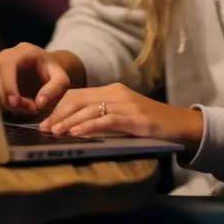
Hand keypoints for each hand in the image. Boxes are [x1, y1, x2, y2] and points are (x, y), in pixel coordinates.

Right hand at [0, 44, 82, 113]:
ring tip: (22, 109)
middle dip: (6, 97)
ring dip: (1, 102)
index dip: (8, 85)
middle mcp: (4, 56)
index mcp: (21, 51)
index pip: (7, 65)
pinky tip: (13, 109)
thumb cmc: (52, 74)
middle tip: (24, 109)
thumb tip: (39, 102)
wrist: (44, 71)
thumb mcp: (61, 79)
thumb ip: (56, 88)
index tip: (15, 103)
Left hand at [39, 82, 203, 147]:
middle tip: (44, 129)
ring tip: (55, 132)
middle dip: (58, 114)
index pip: (77, 94)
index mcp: (112, 90)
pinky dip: (89, 126)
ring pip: (89, 109)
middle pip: (79, 99)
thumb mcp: (124, 115)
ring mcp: (126, 104)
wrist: (180, 125)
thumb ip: (104, 115)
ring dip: (69, 122)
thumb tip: (75, 127)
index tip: (44, 121)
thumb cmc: (150, 123)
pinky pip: (106, 120)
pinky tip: (77, 134)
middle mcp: (117, 92)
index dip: (58, 107)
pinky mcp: (134, 118)